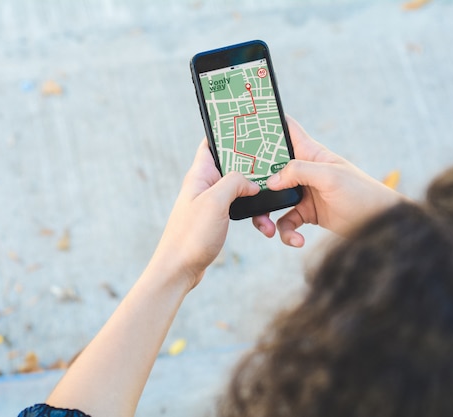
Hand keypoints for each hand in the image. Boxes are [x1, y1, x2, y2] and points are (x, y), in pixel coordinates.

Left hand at [151, 139, 259, 289]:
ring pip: (240, 189)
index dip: (228, 133)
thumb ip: (234, 182)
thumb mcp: (215, 202)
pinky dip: (253, 215)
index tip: (249, 127)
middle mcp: (205, 185)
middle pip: (233, 165)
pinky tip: (263, 225)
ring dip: (256, 196)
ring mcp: (211, 202)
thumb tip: (251, 182)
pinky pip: (239, 209)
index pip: (212, 143)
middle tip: (273, 165)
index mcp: (200, 175)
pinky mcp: (217, 219)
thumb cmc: (191, 235)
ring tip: (270, 205)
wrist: (179, 270)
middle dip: (253, 166)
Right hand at [253, 116, 404, 246]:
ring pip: (272, 200)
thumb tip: (271, 180)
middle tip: (244, 191)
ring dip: (265, 215)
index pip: (287, 130)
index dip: (268, 123)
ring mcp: (303, 193)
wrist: (379, 224)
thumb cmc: (361, 193)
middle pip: (270, 169)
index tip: (246, 122)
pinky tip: (297, 240)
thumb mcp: (330, 177)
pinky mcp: (306, 214)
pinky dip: (286, 233)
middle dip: (255, 180)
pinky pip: (286, 222)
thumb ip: (299, 172)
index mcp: (310, 153)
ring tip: (267, 229)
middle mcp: (303, 171)